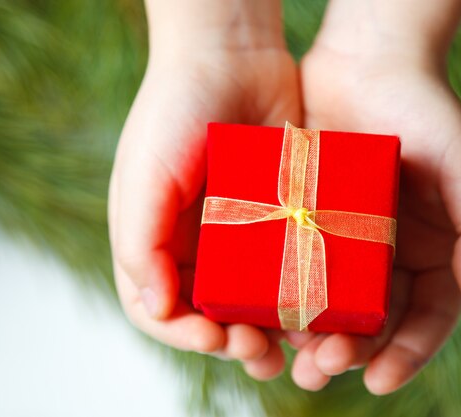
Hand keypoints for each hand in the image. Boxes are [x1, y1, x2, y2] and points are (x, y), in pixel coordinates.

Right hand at [108, 0, 298, 379]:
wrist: (232, 57)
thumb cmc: (174, 112)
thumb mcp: (144, 177)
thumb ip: (139, 244)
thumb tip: (156, 308)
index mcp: (157, 243)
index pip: (160, 310)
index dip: (182, 334)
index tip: (214, 339)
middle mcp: (198, 246)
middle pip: (211, 314)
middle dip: (233, 341)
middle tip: (258, 352)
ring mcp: (241, 234)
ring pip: (255, 299)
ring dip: (272, 328)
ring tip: (293, 346)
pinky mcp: (281, 219)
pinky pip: (290, 266)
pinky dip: (302, 290)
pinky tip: (320, 304)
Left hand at [287, 0, 460, 394]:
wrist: (367, 60)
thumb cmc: (425, 108)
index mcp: (432, 250)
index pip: (426, 317)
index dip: (409, 353)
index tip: (380, 379)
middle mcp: (389, 253)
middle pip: (374, 321)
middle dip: (352, 353)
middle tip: (323, 371)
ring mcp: (347, 239)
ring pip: (331, 304)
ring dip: (313, 338)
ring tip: (294, 362)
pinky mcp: (308, 220)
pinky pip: (297, 268)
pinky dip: (287, 297)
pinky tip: (269, 316)